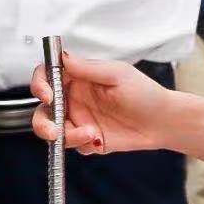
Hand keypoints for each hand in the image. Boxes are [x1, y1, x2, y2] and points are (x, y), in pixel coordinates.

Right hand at [30, 50, 170, 153]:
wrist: (162, 122)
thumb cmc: (144, 93)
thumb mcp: (117, 75)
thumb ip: (88, 68)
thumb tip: (62, 57)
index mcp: (79, 78)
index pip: (48, 76)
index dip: (40, 84)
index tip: (47, 96)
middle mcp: (75, 99)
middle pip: (44, 110)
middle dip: (42, 123)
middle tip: (53, 131)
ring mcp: (80, 120)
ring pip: (55, 131)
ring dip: (67, 136)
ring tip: (90, 134)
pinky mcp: (88, 139)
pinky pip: (73, 145)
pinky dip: (82, 144)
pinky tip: (100, 139)